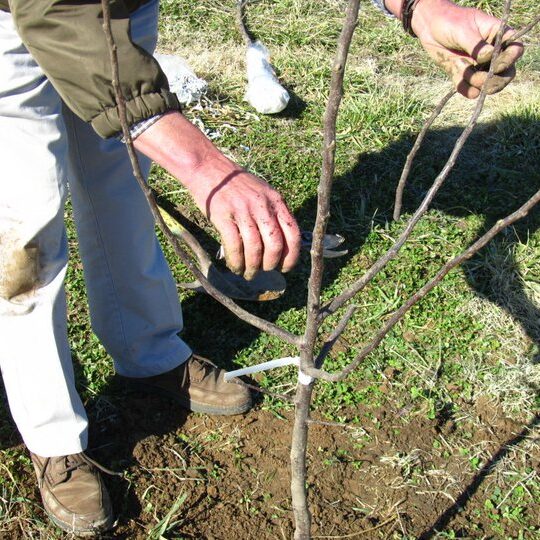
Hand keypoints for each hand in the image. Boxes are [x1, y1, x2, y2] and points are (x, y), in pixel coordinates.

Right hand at [134, 112, 300, 278]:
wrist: (208, 168)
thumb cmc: (236, 184)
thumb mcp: (262, 192)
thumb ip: (272, 213)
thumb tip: (279, 244)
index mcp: (276, 201)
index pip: (292, 233)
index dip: (291, 255)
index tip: (285, 267)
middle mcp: (262, 206)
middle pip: (274, 244)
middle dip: (270, 264)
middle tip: (263, 270)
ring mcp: (243, 211)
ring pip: (254, 248)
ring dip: (252, 267)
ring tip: (248, 273)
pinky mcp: (224, 216)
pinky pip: (234, 246)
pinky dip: (236, 261)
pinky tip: (235, 267)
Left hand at [411, 0, 523, 97]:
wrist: (430, 28)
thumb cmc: (450, 21)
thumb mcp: (463, 30)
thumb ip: (475, 45)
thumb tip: (488, 56)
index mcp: (498, 37)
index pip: (515, 50)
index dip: (509, 61)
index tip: (496, 65)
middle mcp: (492, 54)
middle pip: (506, 74)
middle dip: (495, 81)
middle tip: (481, 79)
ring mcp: (479, 67)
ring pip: (489, 85)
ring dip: (476, 83)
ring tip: (460, 66)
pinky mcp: (465, 76)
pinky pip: (470, 90)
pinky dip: (465, 89)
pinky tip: (458, 78)